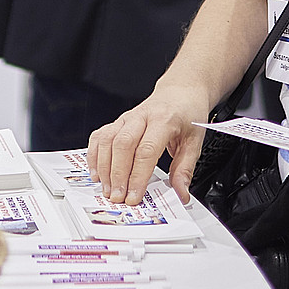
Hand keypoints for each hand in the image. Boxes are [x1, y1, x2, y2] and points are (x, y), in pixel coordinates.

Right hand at [87, 86, 209, 204]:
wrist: (180, 92)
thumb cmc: (187, 114)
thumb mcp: (195, 142)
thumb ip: (185, 170)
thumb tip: (181, 194)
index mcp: (164, 120)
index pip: (146, 150)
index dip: (138, 176)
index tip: (134, 196)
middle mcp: (142, 116)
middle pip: (122, 145)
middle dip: (117, 175)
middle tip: (118, 197)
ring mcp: (127, 118)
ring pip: (108, 140)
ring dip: (104, 168)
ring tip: (107, 189)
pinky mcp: (117, 121)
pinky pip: (100, 136)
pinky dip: (94, 155)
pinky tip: (97, 173)